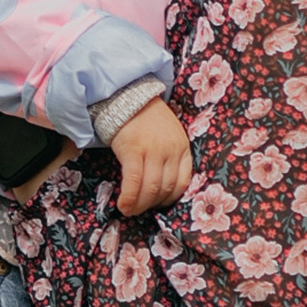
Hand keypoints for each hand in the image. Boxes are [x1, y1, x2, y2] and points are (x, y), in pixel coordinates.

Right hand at [112, 96, 192, 216]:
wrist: (127, 96)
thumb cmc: (146, 118)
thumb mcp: (168, 135)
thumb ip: (169, 157)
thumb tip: (161, 188)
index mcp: (182, 146)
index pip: (183, 182)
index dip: (170, 199)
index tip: (158, 204)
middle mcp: (170, 149)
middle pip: (166, 188)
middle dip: (152, 205)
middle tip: (140, 210)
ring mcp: (153, 149)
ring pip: (150, 188)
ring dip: (140, 205)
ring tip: (130, 210)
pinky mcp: (133, 149)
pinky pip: (133, 182)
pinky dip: (129, 197)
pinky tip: (123, 204)